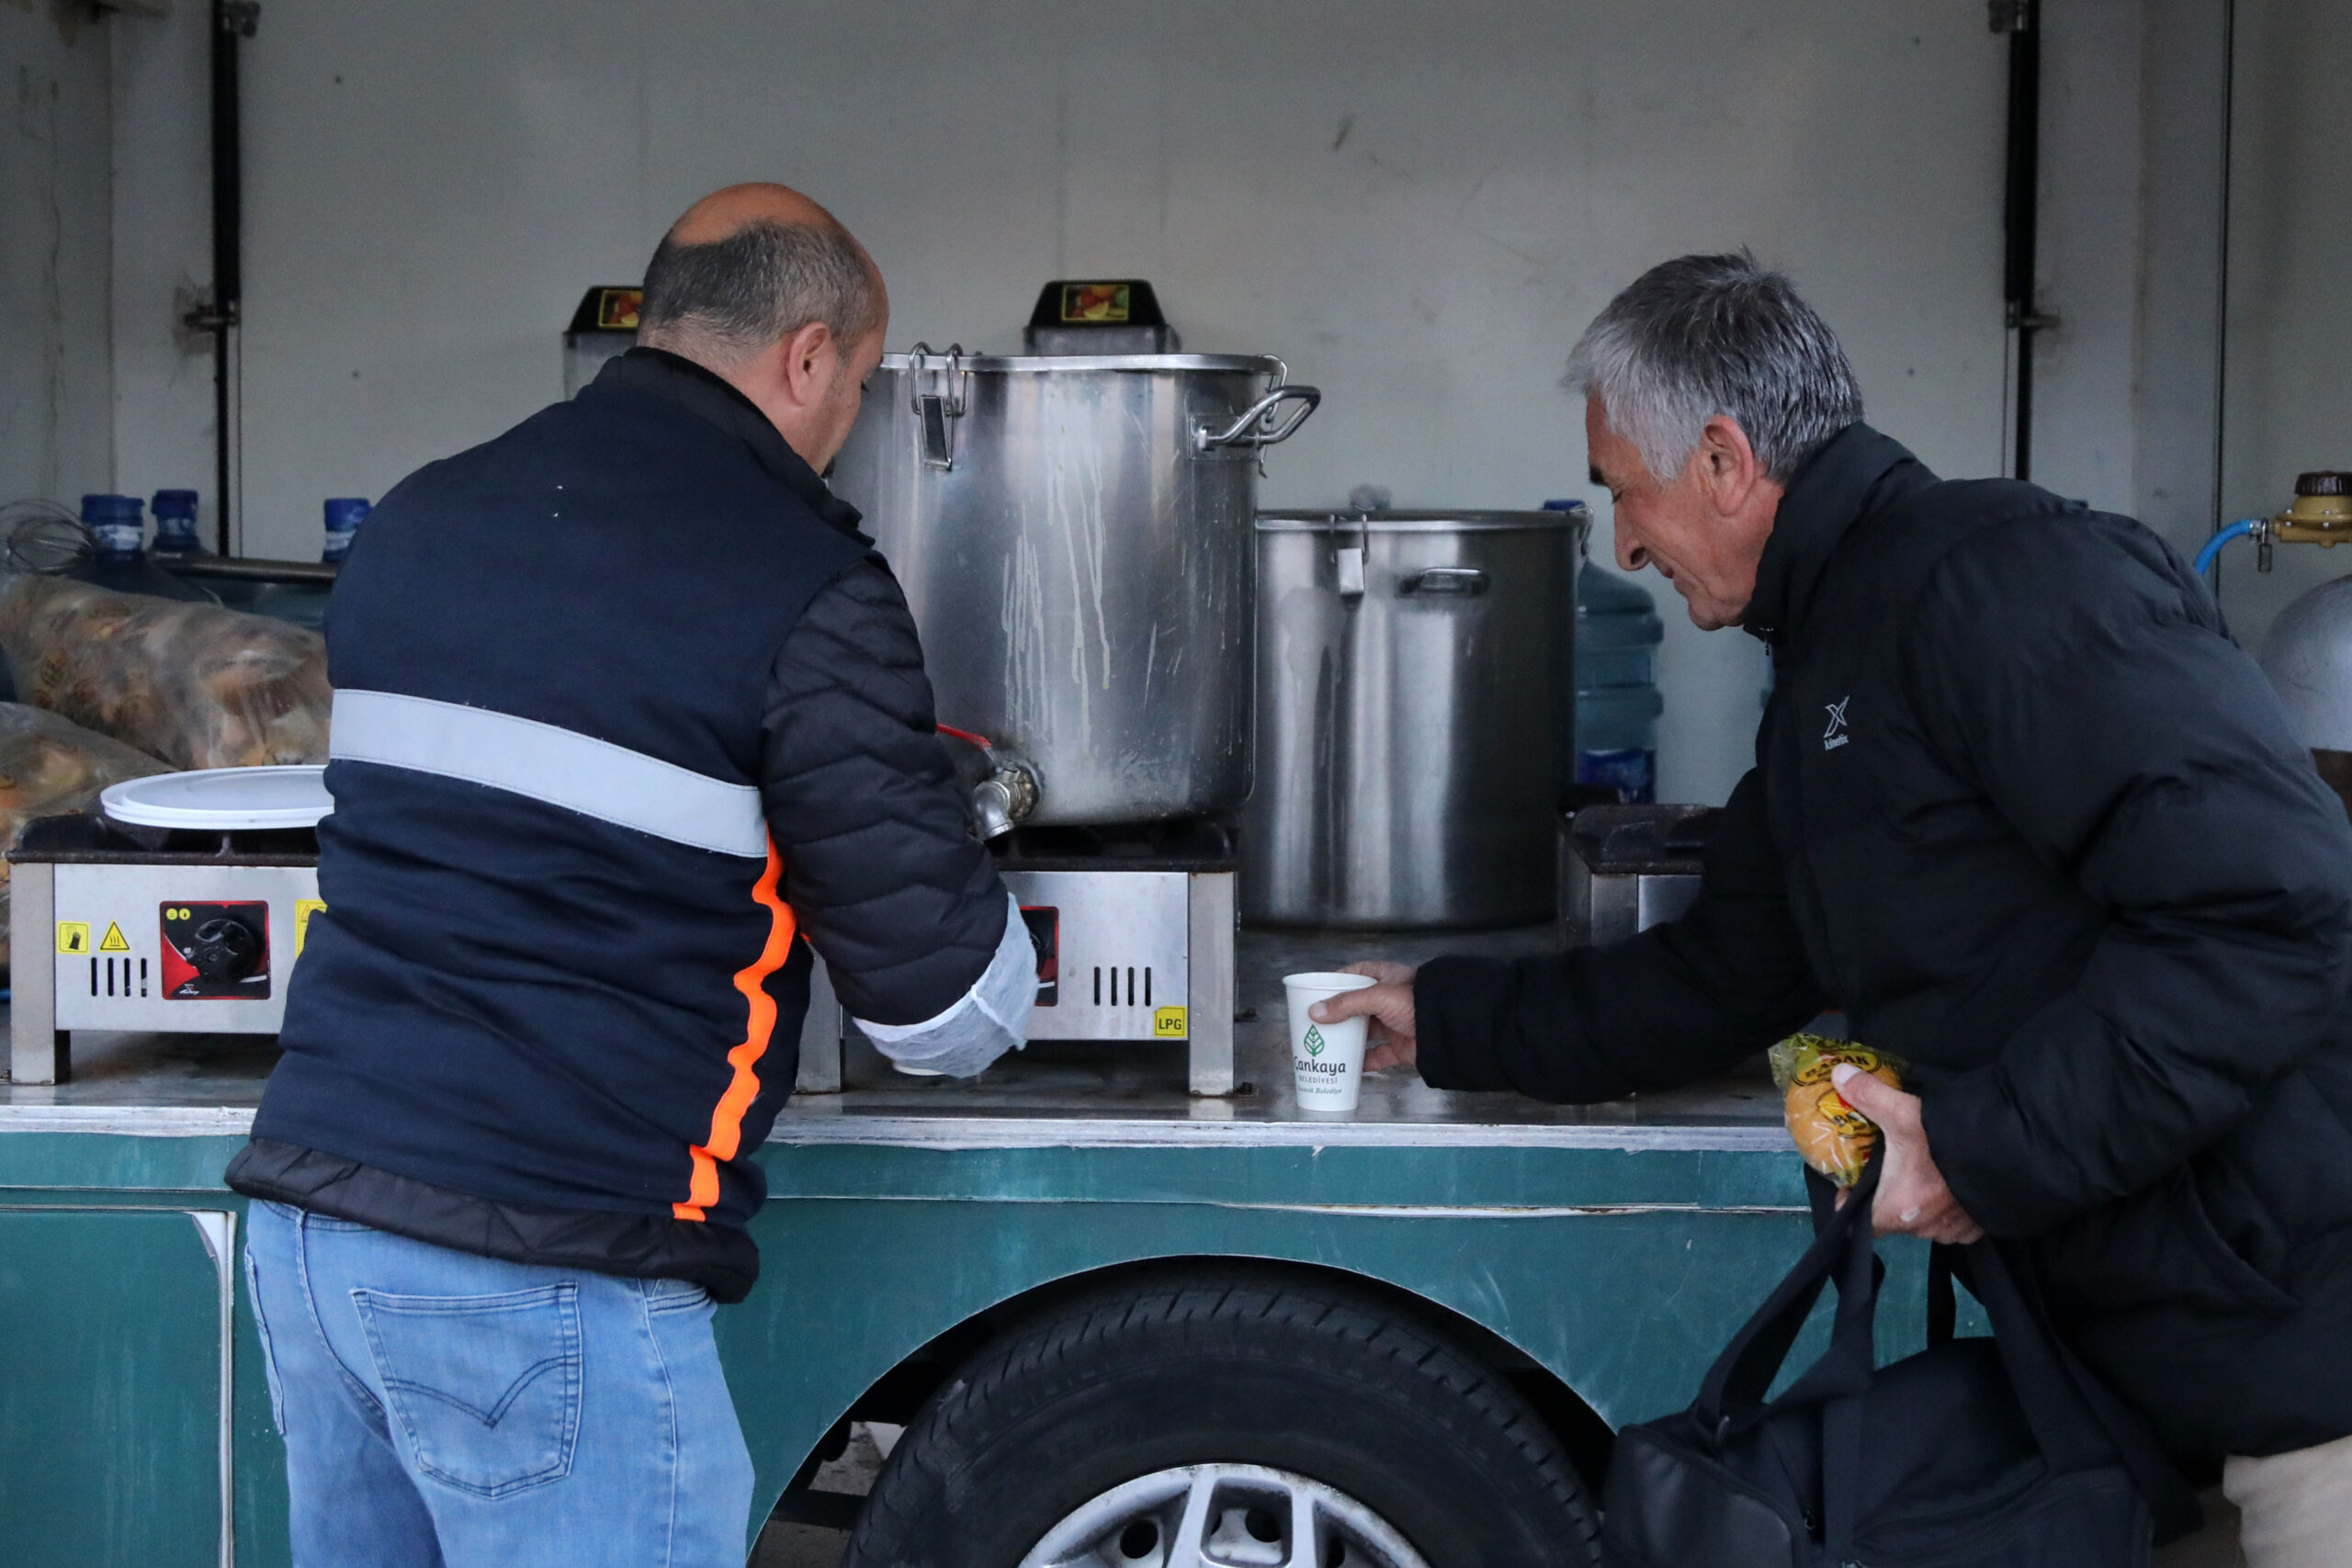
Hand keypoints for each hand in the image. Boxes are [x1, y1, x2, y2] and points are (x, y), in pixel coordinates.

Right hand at [1309, 962, 1418, 1070]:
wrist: (1449, 1029)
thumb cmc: (1416, 1002)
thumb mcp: (1378, 997)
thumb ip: (1347, 1004)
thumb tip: (1315, 1012)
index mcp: (1385, 978)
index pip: (1355, 975)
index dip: (1335, 982)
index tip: (1314, 992)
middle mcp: (1388, 1000)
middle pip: (1355, 1007)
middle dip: (1336, 1015)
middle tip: (1314, 1023)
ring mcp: (1394, 1025)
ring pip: (1364, 1033)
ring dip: (1347, 1040)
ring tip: (1324, 1045)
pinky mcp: (1399, 1047)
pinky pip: (1376, 1056)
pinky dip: (1362, 1063)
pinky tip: (1347, 1067)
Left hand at [1830, 1063, 1984, 1244]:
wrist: (2012, 1150)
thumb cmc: (1948, 1139)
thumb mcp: (1903, 1112)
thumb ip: (1868, 1094)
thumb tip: (1839, 1072)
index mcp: (1897, 1209)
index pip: (1861, 1223)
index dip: (1853, 1203)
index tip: (1854, 1182)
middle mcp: (1923, 1228)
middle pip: (1892, 1219)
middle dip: (1888, 1196)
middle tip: (1889, 1166)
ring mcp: (1953, 1231)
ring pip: (1924, 1221)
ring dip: (1920, 1202)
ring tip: (1922, 1171)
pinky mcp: (1979, 1229)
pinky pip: (1953, 1224)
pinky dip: (1949, 1208)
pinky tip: (1950, 1183)